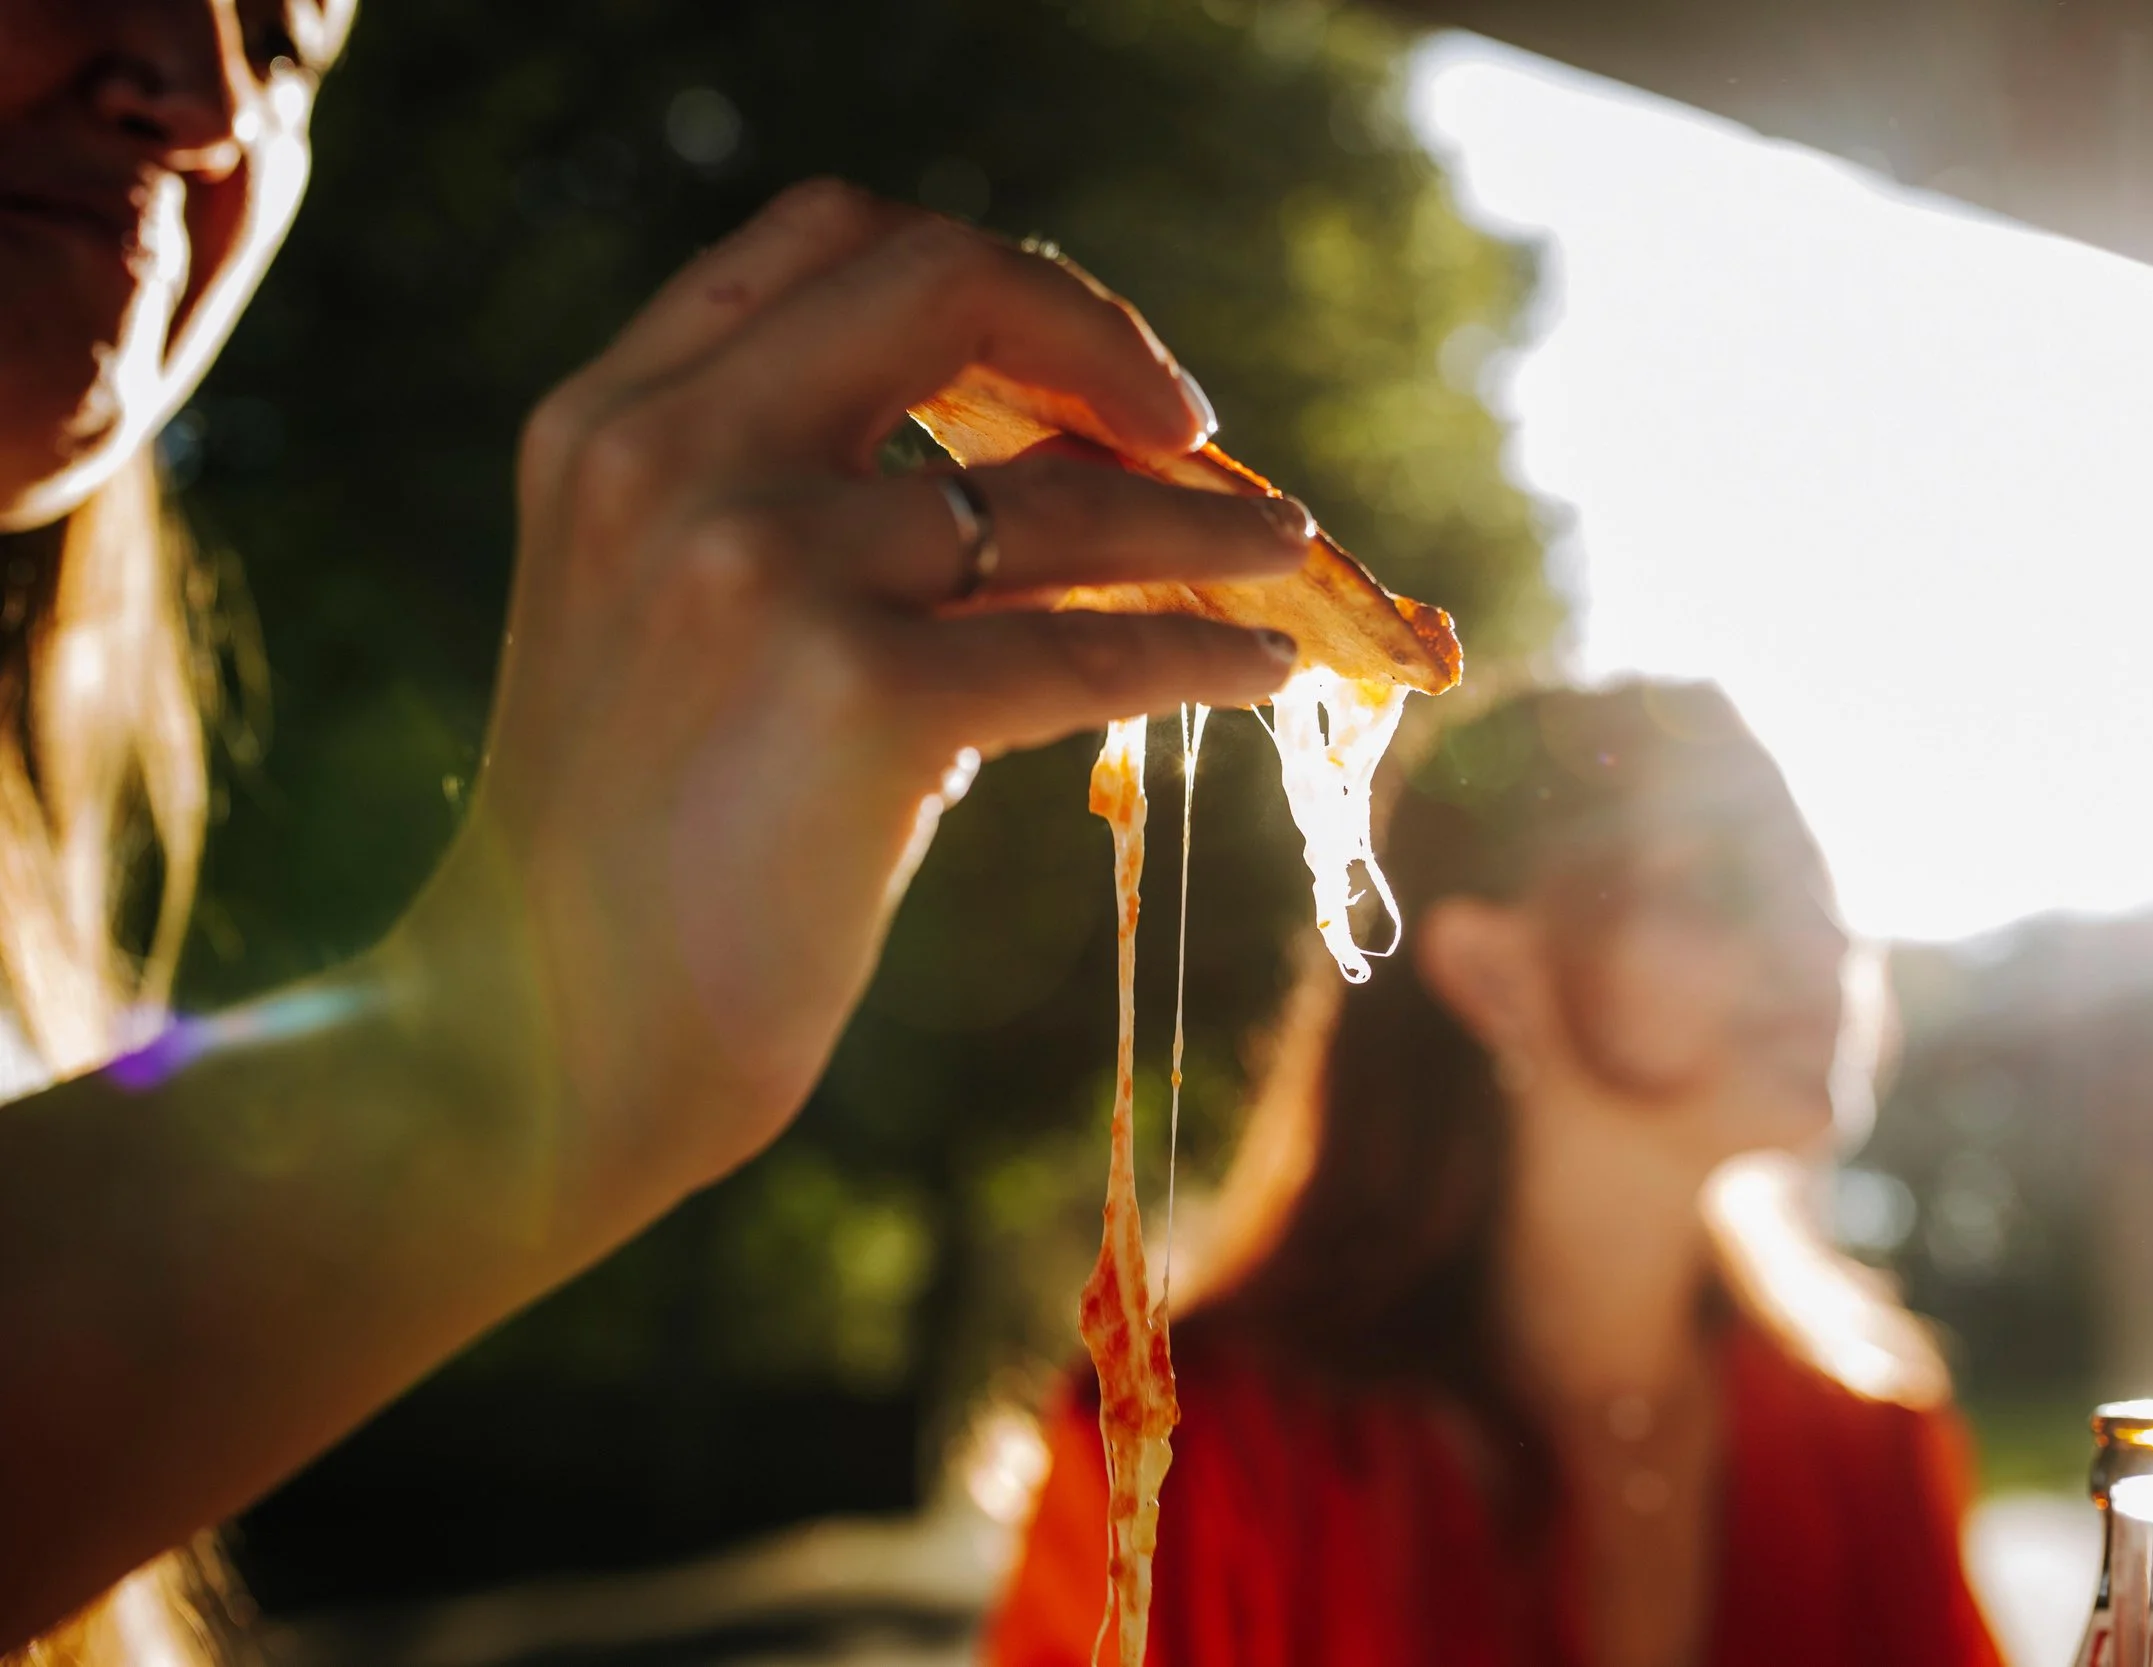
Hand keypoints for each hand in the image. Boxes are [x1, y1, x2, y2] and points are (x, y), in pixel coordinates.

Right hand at [401, 181, 1308, 1219]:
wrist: (539, 1042)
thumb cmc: (621, 847)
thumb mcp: (652, 612)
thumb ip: (774, 499)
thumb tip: (1029, 472)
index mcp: (612, 421)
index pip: (824, 237)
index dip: (987, 278)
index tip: (1079, 364)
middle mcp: (674, 458)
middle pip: (945, 289)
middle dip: (1105, 340)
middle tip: (1195, 430)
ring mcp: (763, 568)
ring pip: (1060, 498)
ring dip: (1206, 523)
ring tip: (1290, 553)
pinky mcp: (860, 701)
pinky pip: (1087, 649)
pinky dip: (1203, 654)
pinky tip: (1261, 670)